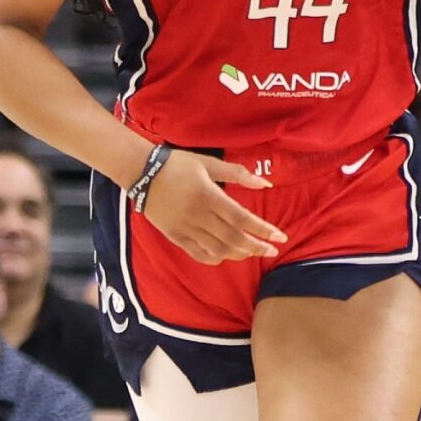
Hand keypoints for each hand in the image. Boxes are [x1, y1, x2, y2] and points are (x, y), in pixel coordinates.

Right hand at [138, 151, 283, 266]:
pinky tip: (227, 256)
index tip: (280, 236)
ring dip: (238, 254)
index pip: (242, 218)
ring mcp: (185, 227)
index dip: (263, 229)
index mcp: (208, 195)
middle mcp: (198, 215)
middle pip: (233, 237)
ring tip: (252, 252)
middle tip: (272, 251)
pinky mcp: (174, 235)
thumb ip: (238, 173)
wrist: (141, 172)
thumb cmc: (178, 164)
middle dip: (256, 247)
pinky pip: (198, 253)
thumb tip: (266, 183)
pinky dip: (215, 258)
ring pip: (217, 249)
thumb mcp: (209, 163)